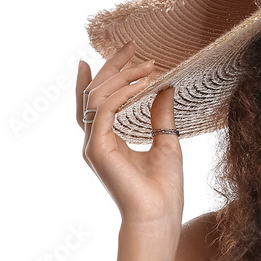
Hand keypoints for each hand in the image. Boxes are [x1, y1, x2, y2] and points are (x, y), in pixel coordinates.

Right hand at [77, 40, 183, 227]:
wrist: (159, 215)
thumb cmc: (164, 188)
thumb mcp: (167, 142)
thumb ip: (161, 114)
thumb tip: (166, 87)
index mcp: (108, 140)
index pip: (99, 100)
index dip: (105, 74)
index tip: (121, 52)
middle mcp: (95, 141)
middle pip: (95, 93)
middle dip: (113, 66)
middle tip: (132, 45)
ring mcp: (93, 145)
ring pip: (97, 97)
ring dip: (122, 76)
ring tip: (147, 63)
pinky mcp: (98, 149)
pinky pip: (105, 111)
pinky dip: (122, 94)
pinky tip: (143, 83)